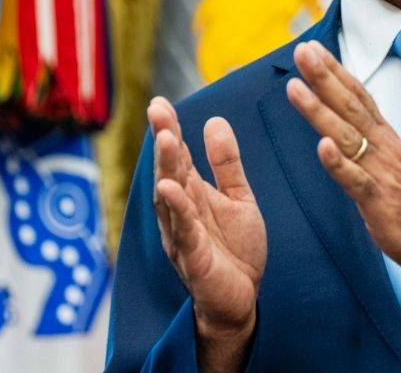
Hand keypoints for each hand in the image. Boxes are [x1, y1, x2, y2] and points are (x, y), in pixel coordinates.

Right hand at [149, 96, 266, 367]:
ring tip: (167, 139)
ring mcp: (183, 235)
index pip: (178, 157)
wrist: (242, 298)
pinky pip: (183, 231)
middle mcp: (180, 212)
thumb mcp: (238, 198)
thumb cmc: (235, 249)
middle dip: (164, 142)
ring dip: (167, 169)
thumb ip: (226, 163)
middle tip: (158, 112)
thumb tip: (214, 120)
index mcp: (192, 194)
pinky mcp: (194, 258)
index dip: (169, 129)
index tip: (159, 102)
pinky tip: (170, 189)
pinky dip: (177, 210)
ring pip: (171, 198)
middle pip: (169, 171)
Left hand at [284, 41, 400, 299]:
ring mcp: (381, 171)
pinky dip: (338, 163)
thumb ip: (368, 142)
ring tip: (294, 87)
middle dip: (325, 76)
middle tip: (303, 51)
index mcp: (385, 138)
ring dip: (319, 109)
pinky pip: (355, 179)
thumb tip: (342, 125)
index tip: (314, 49)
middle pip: (350, 105)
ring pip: (346, 135)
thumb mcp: (389, 162)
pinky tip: (321, 146)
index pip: (358, 96)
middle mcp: (383, 147)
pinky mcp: (379, 200)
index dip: (336, 71)